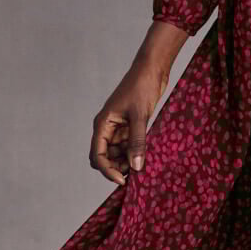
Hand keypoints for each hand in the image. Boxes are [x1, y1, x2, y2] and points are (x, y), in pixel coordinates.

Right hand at [88, 56, 168, 185]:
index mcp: (103, 124)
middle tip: (135, 174)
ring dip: (126, 161)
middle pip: (105, 156)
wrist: (152, 69)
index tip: (123, 181)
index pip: (98, 155)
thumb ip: (137, 141)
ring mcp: (119, 126)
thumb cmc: (142, 87)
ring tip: (141, 166)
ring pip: (118, 152)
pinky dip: (134, 152)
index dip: (108, 170)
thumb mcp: (140, 116)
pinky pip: (128, 144)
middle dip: (116, 167)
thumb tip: (136, 167)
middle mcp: (108, 127)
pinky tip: (145, 156)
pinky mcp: (131, 125)